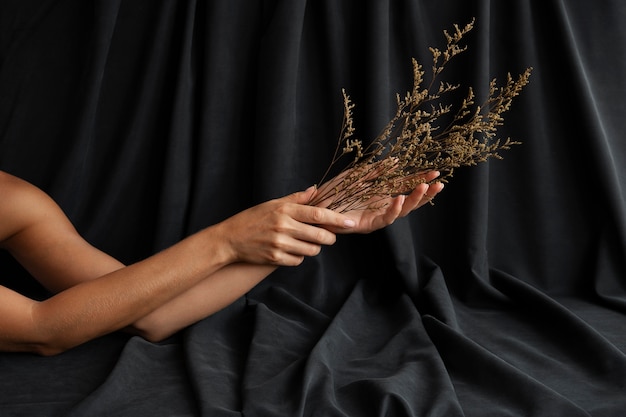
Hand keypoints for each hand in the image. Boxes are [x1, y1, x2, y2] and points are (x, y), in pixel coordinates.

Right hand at [213, 187, 356, 265]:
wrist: (230, 239)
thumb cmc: (252, 219)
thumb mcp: (273, 204)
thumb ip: (296, 199)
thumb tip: (315, 189)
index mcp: (285, 210)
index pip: (318, 215)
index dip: (337, 220)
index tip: (350, 223)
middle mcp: (283, 226)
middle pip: (320, 235)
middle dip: (329, 238)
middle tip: (328, 236)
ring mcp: (279, 244)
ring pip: (311, 250)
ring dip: (313, 248)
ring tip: (305, 242)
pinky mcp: (275, 259)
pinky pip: (298, 260)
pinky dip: (299, 257)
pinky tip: (291, 250)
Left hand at [312, 171, 443, 233]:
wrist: (316, 205)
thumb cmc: (335, 191)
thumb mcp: (358, 175)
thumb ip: (377, 170)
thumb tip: (397, 162)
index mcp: (383, 194)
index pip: (407, 187)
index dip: (421, 181)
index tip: (436, 173)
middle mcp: (382, 207)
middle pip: (410, 201)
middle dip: (425, 193)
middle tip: (439, 184)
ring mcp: (376, 217)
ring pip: (401, 211)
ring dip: (414, 200)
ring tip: (423, 188)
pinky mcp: (367, 225)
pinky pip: (384, 219)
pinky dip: (393, 209)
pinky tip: (400, 199)